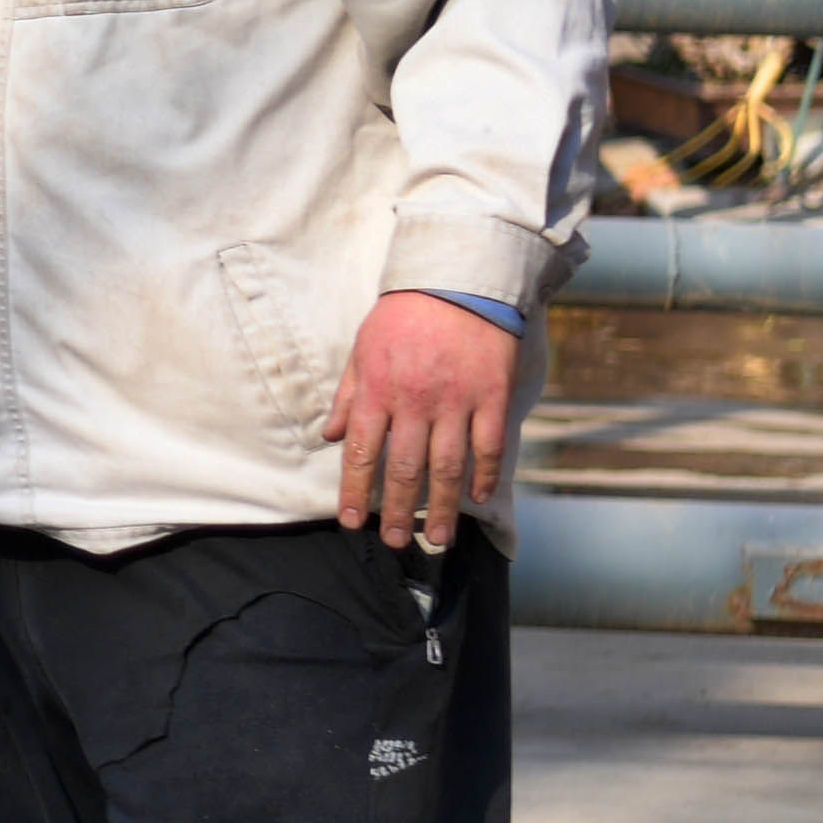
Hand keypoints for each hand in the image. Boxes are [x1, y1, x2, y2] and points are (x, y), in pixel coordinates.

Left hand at [332, 291, 520, 549]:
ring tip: (439, 539)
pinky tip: (480, 498)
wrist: (457, 279)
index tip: (352, 523)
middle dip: (396, 512)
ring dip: (443, 508)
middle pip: (403, 469)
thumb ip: (348, 396)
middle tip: (394, 543)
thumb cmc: (403, 315)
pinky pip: (490, 445)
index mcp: (377, 391)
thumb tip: (330, 436)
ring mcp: (456, 400)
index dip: (356, 493)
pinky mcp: (492, 395)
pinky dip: (486, 475)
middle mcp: (415, 402)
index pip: (361, 454)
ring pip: (447, 467)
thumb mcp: (362, 350)